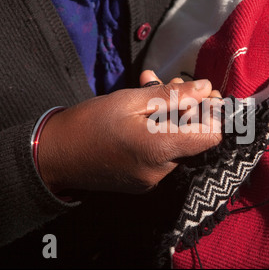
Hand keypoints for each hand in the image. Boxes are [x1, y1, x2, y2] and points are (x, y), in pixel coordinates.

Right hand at [38, 71, 221, 194]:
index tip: (205, 97)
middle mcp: (162, 171)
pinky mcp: (144, 184)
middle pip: (194, 139)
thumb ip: (171, 96)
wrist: (55, 156)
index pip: (211, 136)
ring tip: (155, 92)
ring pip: (178, 146)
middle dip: (190, 109)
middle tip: (176, 85)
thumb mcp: (129, 100)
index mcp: (160, 149)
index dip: (214, 115)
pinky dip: (160, 134)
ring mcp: (153, 181)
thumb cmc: (89, 123)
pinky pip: (163, 156)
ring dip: (173, 118)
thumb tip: (205, 88)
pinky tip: (146, 114)